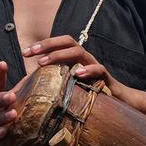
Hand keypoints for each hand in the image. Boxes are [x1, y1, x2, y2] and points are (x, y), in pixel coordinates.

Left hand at [23, 36, 145, 129]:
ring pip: (80, 52)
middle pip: (68, 42)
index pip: (58, 45)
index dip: (42, 46)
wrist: (121, 103)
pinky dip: (88, 70)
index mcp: (75, 60)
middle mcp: (85, 59)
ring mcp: (96, 66)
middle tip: (30, 52)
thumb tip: (29, 86)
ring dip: (60, 56)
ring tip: (44, 63)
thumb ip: (53, 82)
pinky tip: (76, 74)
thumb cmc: (90, 95)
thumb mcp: (69, 87)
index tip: (25, 52)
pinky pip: (99, 70)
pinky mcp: (107, 79)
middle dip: (48, 45)